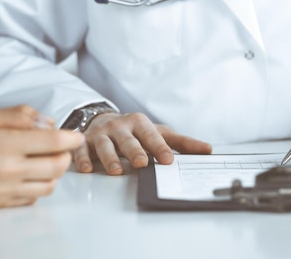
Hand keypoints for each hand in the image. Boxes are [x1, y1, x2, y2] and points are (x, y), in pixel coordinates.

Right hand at [0, 105, 83, 209]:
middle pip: (57, 166)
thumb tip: (46, 120)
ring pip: (48, 185)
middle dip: (66, 155)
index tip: (77, 134)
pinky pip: (31, 199)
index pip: (53, 141)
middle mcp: (8, 169)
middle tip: (61, 147)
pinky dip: (37, 187)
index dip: (71, 137)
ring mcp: (4, 190)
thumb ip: (17, 116)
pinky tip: (28, 175)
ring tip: (44, 161)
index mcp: (5, 144)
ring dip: (54, 173)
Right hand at [71, 112, 211, 174]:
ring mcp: (101, 134)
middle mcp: (119, 127)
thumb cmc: (134, 131)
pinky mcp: (86, 142)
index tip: (168, 160)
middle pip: (128, 140)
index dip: (159, 147)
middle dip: (134, 151)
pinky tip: (86, 168)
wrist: (101, 120)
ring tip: (116, 171)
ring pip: (104, 145)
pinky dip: (82, 158)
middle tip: (142, 163)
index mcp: (139, 123)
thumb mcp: (158, 132)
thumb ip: (181, 142)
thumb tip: (208, 150)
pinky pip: (82, 150)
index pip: (152, 136)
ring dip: (110, 158)